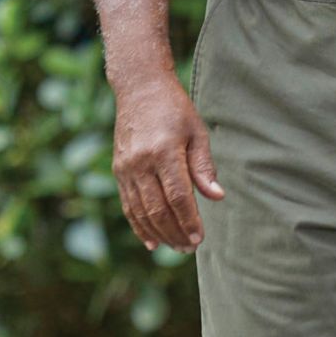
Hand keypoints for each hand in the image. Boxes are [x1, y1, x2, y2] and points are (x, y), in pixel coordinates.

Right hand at [111, 70, 221, 251]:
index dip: (189, 220)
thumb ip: (204, 166)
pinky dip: (139, 226)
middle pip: (158, 209)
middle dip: (175, 233)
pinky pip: (128, 205)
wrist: (139, 88)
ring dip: (158, 234)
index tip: (200, 238)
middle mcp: (141, 162)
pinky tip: (151, 242)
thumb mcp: (197, 131)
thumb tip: (217, 197)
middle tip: (190, 248)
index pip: (178, 196)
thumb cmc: (174, 109)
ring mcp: (126, 168)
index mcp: (164, 151)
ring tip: (176, 248)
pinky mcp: (119, 170)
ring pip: (140, 211)